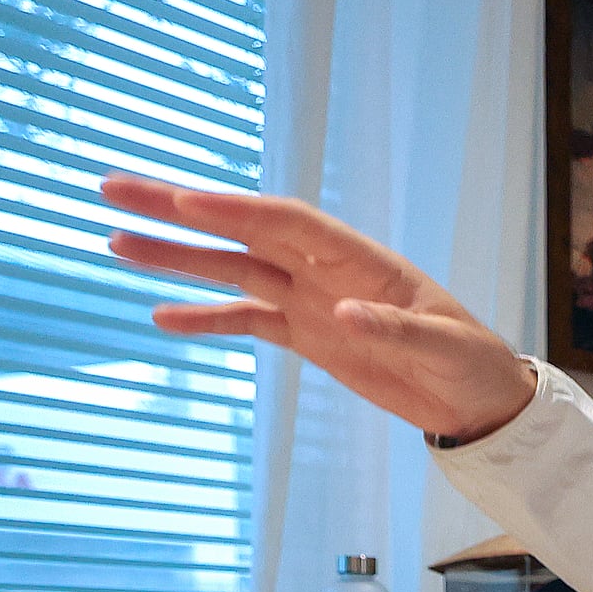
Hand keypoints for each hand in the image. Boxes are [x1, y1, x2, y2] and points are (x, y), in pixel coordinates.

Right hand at [99, 175, 536, 441]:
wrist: (479, 401)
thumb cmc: (472, 362)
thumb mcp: (444, 348)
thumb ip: (393, 329)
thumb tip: (343, 313)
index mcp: (362, 260)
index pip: (288, 223)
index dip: (237, 210)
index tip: (186, 200)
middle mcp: (327, 271)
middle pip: (243, 231)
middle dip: (179, 211)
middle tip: (113, 190)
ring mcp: (313, 301)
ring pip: (233, 269)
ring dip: (178, 257)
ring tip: (115, 242)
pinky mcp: (308, 336)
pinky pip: (248, 320)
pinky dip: (207, 317)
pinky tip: (162, 316)